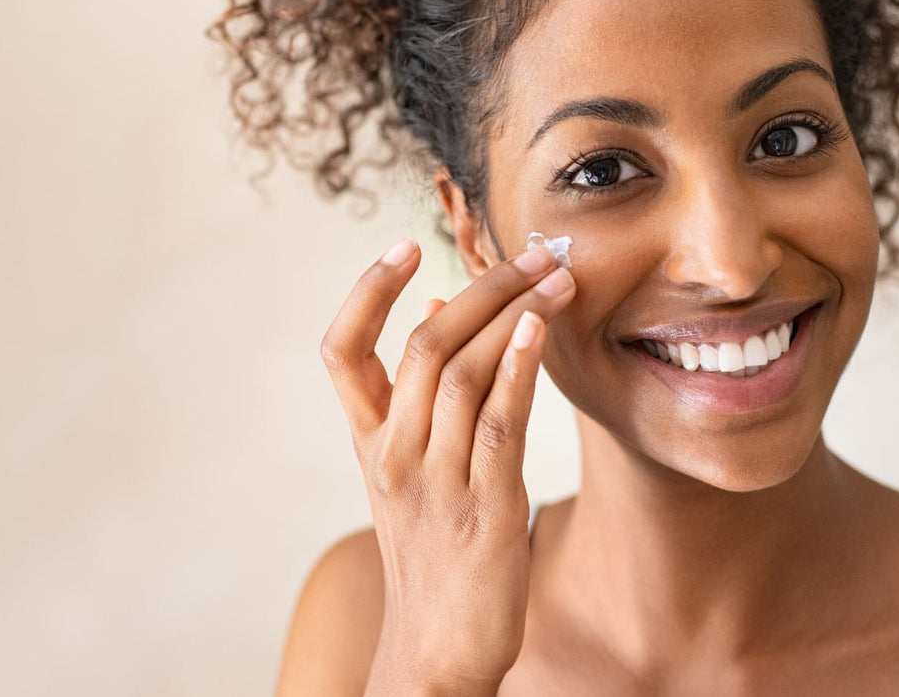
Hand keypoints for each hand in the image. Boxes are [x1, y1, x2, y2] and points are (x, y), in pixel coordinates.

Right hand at [320, 238, 575, 695]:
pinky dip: (517, 370)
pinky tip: (540, 331)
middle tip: (534, 252)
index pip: (341, 351)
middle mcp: (394, 455)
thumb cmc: (431, 553)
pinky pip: (499, 424)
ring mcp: (437, 483)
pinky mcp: (486, 510)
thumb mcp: (409, 473)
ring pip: (465, 374)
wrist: (436, 650)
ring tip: (557, 278)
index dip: (366, 293)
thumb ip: (419, 398)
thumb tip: (436, 312)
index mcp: (370, 442)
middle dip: (483, 287)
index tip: (404, 248)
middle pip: (426, 346)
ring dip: (515, 314)